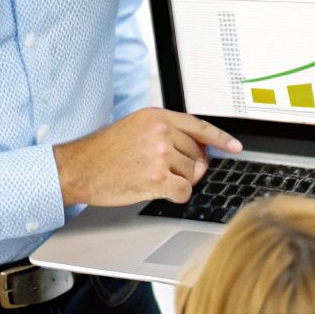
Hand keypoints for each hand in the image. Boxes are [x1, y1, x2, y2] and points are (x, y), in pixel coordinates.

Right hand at [52, 108, 242, 205]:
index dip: (220, 139)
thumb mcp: (135, 128)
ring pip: (191, 175)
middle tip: (166, 171)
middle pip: (196, 156)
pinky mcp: (157, 179)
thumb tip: (196, 152)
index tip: (235, 146)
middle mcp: (161, 133)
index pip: (199, 127)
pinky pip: (184, 192)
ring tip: (151, 178)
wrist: (79, 168)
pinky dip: (176, 195)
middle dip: (188, 168)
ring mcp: (160, 156)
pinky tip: (158, 190)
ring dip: (177, 182)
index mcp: (157, 117)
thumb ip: (166, 133)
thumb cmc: (103, 151)